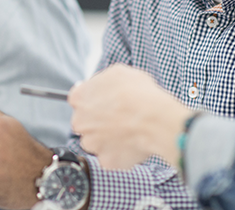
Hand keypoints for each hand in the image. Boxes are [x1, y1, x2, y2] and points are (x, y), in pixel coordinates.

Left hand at [68, 64, 193, 169]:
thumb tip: (96, 85)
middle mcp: (80, 122)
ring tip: (128, 131)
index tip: (104, 103)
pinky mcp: (106, 160)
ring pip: (96, 142)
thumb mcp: (118, 72)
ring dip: (108, 139)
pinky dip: (121, 153)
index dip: (94, 100)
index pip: (79, 100)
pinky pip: (112, 157)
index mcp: (80, 98)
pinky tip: (134, 143)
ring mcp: (92, 143)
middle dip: (99, 121)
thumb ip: (101, 81)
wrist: (155, 119)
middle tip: (119, 118)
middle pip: (85, 123)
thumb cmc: (139, 94)